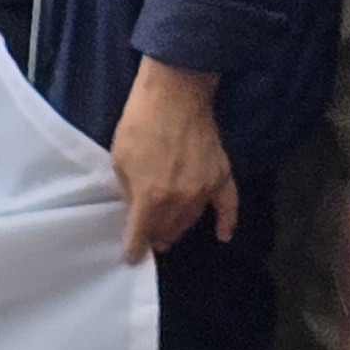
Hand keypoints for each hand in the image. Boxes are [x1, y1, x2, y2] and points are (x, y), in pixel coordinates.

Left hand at [112, 58, 241, 261]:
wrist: (174, 93)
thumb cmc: (140, 122)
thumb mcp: (119, 159)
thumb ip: (128, 190)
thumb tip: (135, 208)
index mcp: (150, 197)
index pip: (140, 236)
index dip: (134, 250)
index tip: (131, 256)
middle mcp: (179, 201)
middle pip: (167, 231)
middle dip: (156, 237)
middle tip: (150, 237)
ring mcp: (204, 190)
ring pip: (191, 222)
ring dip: (179, 229)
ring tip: (171, 232)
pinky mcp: (221, 176)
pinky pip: (229, 206)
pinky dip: (227, 223)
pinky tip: (223, 235)